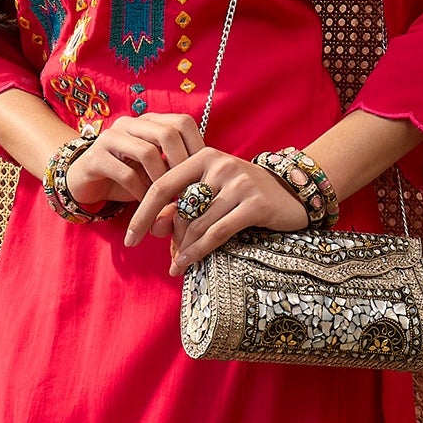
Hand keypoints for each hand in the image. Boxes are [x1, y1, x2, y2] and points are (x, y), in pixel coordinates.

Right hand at [62, 112, 204, 208]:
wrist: (85, 182)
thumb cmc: (126, 177)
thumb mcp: (155, 170)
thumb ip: (175, 168)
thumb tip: (207, 181)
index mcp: (148, 121)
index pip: (182, 122)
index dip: (196, 147)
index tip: (203, 175)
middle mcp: (130, 124)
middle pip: (167, 133)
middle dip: (181, 164)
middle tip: (187, 189)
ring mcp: (110, 138)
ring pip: (147, 152)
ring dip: (161, 180)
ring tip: (166, 199)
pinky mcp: (95, 158)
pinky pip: (125, 173)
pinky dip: (140, 192)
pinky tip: (145, 204)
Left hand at [123, 148, 308, 273]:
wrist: (292, 191)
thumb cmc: (244, 194)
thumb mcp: (212, 192)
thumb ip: (182, 205)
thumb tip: (152, 228)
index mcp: (203, 157)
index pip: (162, 186)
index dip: (142, 214)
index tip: (129, 239)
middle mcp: (219, 165)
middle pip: (180, 209)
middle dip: (170, 238)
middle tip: (168, 258)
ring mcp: (238, 183)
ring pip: (197, 223)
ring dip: (183, 249)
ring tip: (177, 265)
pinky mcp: (255, 204)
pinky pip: (217, 233)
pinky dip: (198, 251)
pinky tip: (187, 263)